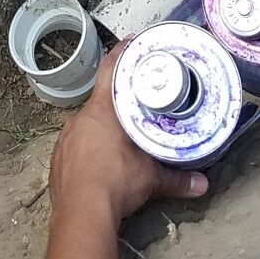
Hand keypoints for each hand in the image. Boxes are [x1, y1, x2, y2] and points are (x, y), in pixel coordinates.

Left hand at [48, 47, 207, 225]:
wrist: (82, 214)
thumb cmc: (115, 184)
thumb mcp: (151, 178)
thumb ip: (177, 179)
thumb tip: (201, 185)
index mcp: (102, 111)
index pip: (110, 69)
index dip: (120, 53)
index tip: (131, 44)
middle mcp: (80, 119)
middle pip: (100, 100)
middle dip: (117, 103)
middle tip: (135, 105)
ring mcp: (66, 140)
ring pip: (86, 125)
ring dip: (101, 129)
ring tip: (119, 139)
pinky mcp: (58, 161)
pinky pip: (74, 147)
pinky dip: (86, 151)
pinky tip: (99, 163)